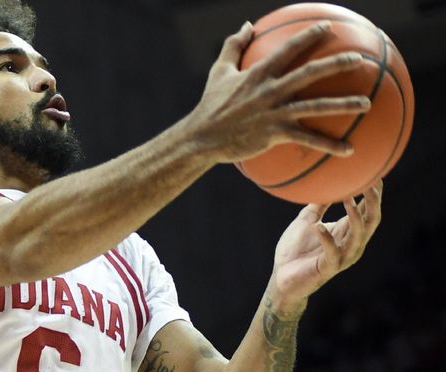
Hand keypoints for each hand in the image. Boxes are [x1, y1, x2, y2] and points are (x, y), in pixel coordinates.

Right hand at [186, 20, 370, 163]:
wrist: (201, 139)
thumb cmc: (210, 106)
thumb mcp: (219, 72)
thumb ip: (233, 46)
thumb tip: (247, 25)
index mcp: (258, 73)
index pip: (288, 49)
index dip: (309, 36)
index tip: (328, 27)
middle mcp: (269, 90)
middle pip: (309, 73)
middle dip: (336, 64)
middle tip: (360, 60)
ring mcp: (273, 113)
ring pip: (314, 106)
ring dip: (343, 105)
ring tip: (367, 104)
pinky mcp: (273, 134)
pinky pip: (307, 139)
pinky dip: (329, 145)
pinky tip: (349, 150)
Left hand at [269, 180, 382, 309]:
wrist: (282, 277)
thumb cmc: (295, 250)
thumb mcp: (307, 221)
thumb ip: (318, 204)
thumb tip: (326, 182)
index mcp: (347, 232)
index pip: (368, 211)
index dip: (373, 194)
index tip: (375, 174)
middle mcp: (350, 244)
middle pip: (371, 221)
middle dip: (373, 202)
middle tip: (370, 183)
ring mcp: (341, 257)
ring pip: (357, 236)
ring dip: (354, 216)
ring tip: (348, 198)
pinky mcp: (327, 268)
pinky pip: (332, 253)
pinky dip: (326, 239)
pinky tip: (318, 227)